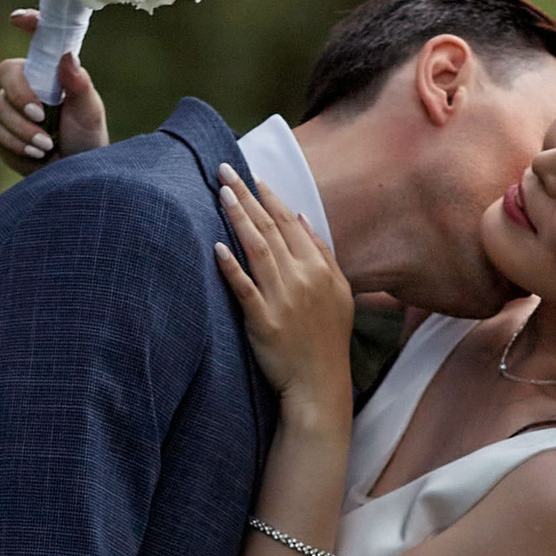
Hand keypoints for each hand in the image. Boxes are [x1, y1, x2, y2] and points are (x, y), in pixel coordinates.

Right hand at [0, 16, 110, 170]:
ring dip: (22, 128)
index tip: (18, 19)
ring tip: (46, 146)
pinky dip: (14, 142)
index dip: (28, 23)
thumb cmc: (86, 138)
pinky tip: (34, 154)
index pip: (38, 40)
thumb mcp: (90, 112)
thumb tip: (67, 56)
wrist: (72, 174)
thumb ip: (80, 84)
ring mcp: (9, 105)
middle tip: (39, 115)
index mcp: (50, 71)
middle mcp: (27, 82)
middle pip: (7, 71)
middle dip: (20, 95)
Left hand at [215, 167, 353, 418]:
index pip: (290, 223)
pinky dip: (231, 266)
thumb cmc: (326, 340)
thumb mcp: (339, 293)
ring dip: (237, 218)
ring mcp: (282, 299)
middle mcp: (302, 278)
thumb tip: (302, 217)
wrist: (319, 385)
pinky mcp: (263, 321)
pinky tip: (216, 246)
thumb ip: (322, 253)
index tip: (251, 176)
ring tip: (220, 193)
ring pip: (257, 249)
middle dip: (246, 196)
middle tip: (224, 170)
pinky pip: (244, 287)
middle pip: (270, 228)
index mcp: (320, 269)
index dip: (269, 197)